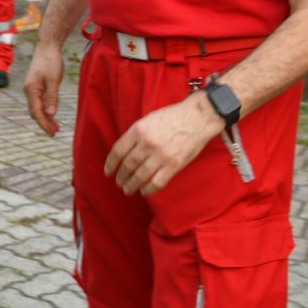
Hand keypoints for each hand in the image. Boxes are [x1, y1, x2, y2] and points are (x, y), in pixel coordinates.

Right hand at [24, 40, 65, 135]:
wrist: (48, 46)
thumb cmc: (51, 61)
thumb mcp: (54, 80)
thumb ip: (52, 97)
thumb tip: (50, 114)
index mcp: (31, 90)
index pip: (37, 112)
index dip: (44, 124)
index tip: (52, 133)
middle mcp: (29, 91)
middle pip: (35, 112)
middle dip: (44, 123)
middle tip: (55, 132)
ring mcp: (32, 88)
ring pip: (37, 107)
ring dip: (45, 117)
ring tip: (55, 126)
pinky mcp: (36, 85)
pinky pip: (40, 101)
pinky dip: (46, 109)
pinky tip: (52, 113)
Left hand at [105, 92, 221, 195]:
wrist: (198, 117)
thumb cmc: (173, 116)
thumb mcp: (148, 119)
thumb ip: (136, 134)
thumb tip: (124, 151)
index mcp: (138, 130)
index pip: (118, 151)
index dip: (110, 164)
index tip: (108, 172)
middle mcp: (147, 143)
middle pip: (127, 165)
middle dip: (121, 177)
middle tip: (119, 182)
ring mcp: (161, 155)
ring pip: (140, 177)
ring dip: (131, 185)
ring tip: (127, 189)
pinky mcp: (174, 165)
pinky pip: (157, 183)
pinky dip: (148, 190)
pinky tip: (144, 191)